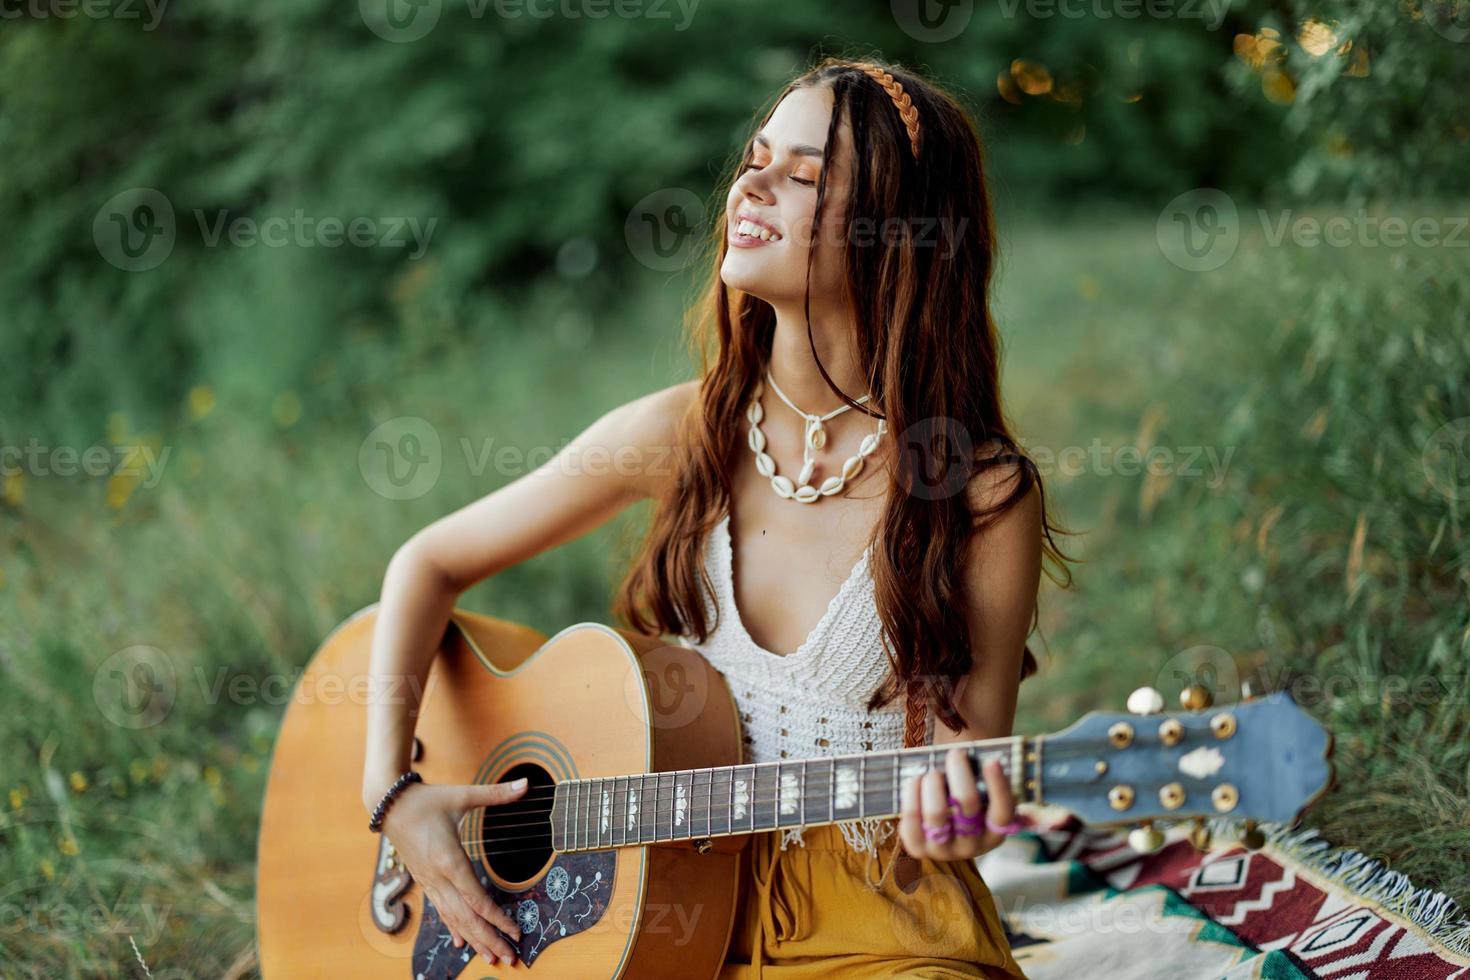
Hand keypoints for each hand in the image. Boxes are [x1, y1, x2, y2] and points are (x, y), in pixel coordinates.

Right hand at [377, 779, 530, 966]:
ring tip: (492, 958)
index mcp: (449, 859)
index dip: (496, 918)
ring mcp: (429, 882)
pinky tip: (462, 944)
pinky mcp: (424, 882)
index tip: (515, 931)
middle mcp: (438, 877)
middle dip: (489, 939)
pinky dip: (454, 928)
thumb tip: (526, 784)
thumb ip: (496, 793)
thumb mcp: (462, 795)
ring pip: (453, 919)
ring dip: (474, 940)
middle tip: (510, 958)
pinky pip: (441, 911)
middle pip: (465, 917)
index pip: (476, 898)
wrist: (388, 804)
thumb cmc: (426, 799)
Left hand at [898, 749, 1014, 860]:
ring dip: (933, 784)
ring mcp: (944, 850)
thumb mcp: (983, 801)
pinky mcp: (919, 848)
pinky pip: (912, 820)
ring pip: (936, 813)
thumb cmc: (965, 807)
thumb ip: (986, 785)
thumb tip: (986, 760)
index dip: (998, 786)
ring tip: (932, 771)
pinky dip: (912, 794)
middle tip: (955, 754)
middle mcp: (971, 845)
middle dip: (959, 772)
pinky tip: (916, 780)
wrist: (942, 833)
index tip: (992, 760)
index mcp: (994, 834)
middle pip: (967, 804)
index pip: (1002, 812)